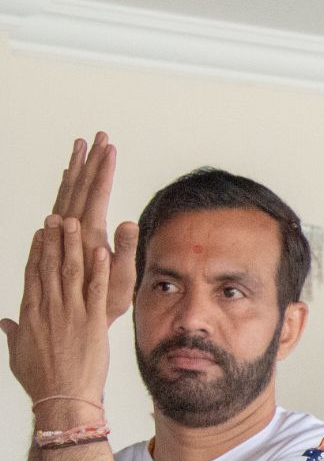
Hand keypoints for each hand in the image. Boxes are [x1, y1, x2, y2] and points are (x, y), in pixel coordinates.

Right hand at [2, 215, 114, 409]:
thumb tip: (4, 324)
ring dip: (73, 245)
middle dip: (52, 240)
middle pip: (48, 266)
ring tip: (76, 223)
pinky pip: (96, 291)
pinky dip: (99, 270)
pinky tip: (101, 251)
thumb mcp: (19, 354)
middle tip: (56, 216)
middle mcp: (49, 309)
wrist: (62, 398)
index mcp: (31, 314)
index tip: (39, 234)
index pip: (32, 275)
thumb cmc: (42, 381)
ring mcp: (70, 314)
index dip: (36, 252)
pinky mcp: (92, 323)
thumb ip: (13, 334)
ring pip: (70, 272)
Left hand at [48, 134, 138, 321]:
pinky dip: (66, 188)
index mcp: (89, 237)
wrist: (72, 325)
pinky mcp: (60, 241)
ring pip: (68, 193)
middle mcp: (73, 232)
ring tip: (82, 146)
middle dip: (91, 161)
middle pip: (81, 187)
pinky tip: (69, 178)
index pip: (96, 195)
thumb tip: (125, 221)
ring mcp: (64, 236)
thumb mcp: (120, 282)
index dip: (104, 170)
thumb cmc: (102, 308)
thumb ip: (123, 250)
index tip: (109, 148)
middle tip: (98, 135)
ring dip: (77, 168)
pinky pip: (61, 206)